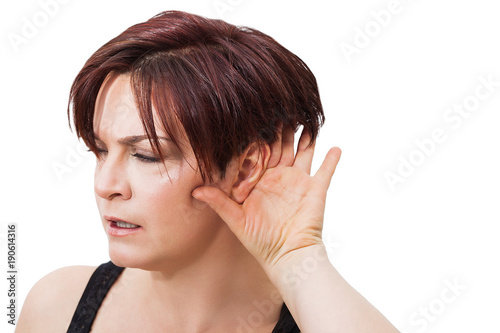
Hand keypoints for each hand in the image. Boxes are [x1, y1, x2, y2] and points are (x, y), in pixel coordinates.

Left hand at [191, 125, 340, 276]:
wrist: (287, 256)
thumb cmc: (260, 241)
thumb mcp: (236, 220)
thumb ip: (219, 202)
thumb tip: (196, 190)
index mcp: (260, 180)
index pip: (258, 153)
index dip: (256, 137)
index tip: (253, 117)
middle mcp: (278, 177)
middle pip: (280, 146)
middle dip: (280, 129)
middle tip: (280, 107)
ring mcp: (298, 181)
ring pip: (302, 152)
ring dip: (305, 137)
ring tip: (305, 118)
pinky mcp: (315, 189)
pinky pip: (326, 171)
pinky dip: (332, 160)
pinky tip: (336, 147)